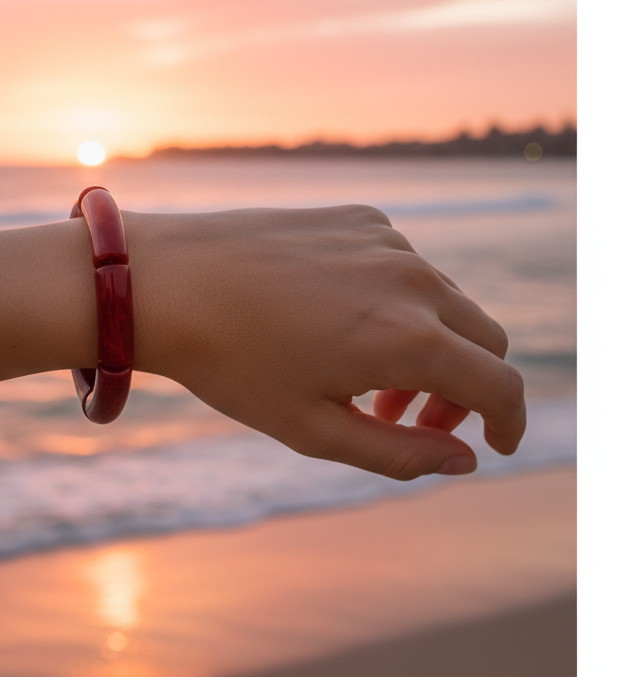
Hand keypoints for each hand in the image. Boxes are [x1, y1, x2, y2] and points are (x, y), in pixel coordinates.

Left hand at [126, 205, 524, 479]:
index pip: (501, 386)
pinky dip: (398, 301)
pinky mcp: (358, 217)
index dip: (510, 424)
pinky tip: (339, 321)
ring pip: (444, 301)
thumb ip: (401, 454)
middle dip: (465, 389)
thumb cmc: (232, 364)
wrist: (167, 282)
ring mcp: (386, 240)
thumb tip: (465, 459)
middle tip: (408, 417)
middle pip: (484, 340)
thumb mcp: (314, 429)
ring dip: (428, 344)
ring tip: (364, 376)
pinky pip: (405, 264)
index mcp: (410, 338)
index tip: (494, 445)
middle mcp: (412, 280)